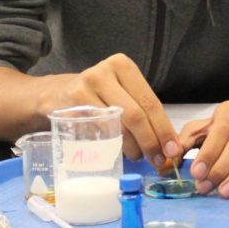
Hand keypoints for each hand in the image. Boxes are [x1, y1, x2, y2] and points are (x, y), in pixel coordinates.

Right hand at [39, 53, 180, 168]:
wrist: (56, 94)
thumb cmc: (98, 96)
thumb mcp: (121, 93)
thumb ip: (143, 113)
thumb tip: (168, 146)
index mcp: (123, 66)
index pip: (150, 102)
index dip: (163, 129)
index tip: (172, 150)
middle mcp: (104, 71)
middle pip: (135, 114)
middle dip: (150, 142)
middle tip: (157, 161)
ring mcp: (84, 87)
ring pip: (116, 126)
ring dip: (131, 148)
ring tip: (136, 156)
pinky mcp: (70, 105)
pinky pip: (96, 133)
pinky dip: (110, 147)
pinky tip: (115, 152)